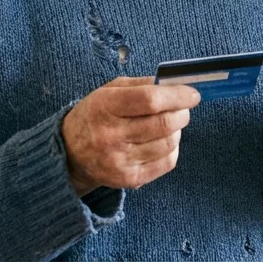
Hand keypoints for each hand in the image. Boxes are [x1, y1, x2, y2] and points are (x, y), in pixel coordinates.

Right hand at [61, 76, 200, 194]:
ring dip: (177, 131)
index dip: (177, 96)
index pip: (150, 100)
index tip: (192, 94)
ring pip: (169, 143)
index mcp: (105, 106)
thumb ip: (142, 84)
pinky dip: (172, 149)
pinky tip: (161, 141)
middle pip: (163, 123)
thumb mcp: (109, 91)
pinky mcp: (129, 179)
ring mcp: (120, 160)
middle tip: (183, 108)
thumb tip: (177, 84)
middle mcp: (110, 135)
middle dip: (182, 113)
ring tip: (168, 125)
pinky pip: (167, 162)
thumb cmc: (95, 115)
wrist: (70, 154)